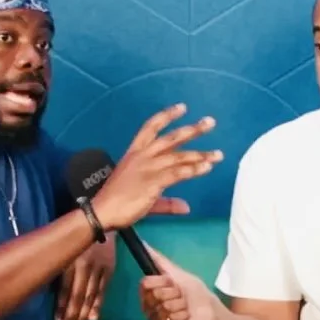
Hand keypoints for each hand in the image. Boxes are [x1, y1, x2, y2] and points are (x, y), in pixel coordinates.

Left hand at [55, 237, 115, 319]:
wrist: (100, 221)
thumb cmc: (76, 236)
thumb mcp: (63, 249)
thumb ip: (59, 270)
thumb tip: (51, 292)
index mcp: (71, 261)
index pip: (65, 289)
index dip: (61, 307)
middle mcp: (84, 266)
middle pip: (77, 296)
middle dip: (72, 317)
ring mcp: (98, 268)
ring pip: (90, 296)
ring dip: (84, 315)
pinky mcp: (110, 269)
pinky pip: (103, 289)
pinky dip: (98, 304)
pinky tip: (94, 318)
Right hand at [90, 103, 221, 229]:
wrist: (101, 212)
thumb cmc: (117, 202)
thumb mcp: (143, 196)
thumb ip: (167, 202)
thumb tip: (186, 207)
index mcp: (134, 153)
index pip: (151, 127)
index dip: (167, 115)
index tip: (182, 107)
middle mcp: (142, 156)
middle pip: (171, 138)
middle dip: (192, 129)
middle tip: (210, 122)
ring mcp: (148, 168)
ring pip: (179, 157)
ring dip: (200, 155)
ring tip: (218, 154)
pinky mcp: (152, 182)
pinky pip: (177, 173)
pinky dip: (193, 170)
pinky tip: (206, 168)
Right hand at [137, 245, 217, 319]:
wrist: (207, 309)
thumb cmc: (193, 290)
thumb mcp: (177, 272)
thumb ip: (159, 259)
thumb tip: (144, 243)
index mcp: (148, 288)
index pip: (146, 283)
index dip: (162, 282)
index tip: (172, 282)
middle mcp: (147, 302)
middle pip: (156, 295)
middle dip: (174, 294)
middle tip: (181, 296)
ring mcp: (152, 316)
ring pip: (164, 308)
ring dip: (180, 306)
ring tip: (184, 307)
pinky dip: (180, 316)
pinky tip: (184, 316)